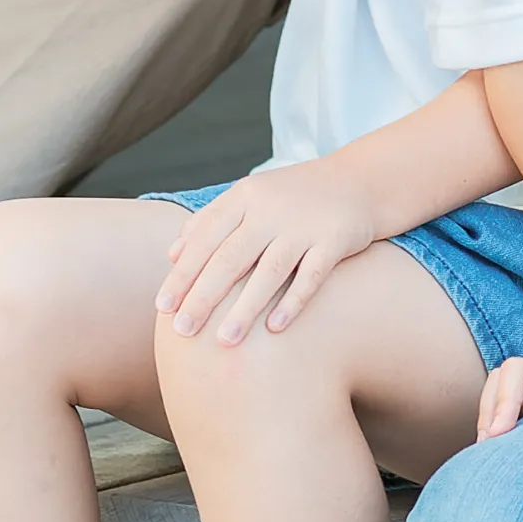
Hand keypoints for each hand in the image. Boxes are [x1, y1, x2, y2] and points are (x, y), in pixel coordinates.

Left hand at [156, 156, 401, 348]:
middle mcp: (271, 208)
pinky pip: (312, 275)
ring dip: (245, 307)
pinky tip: (275, 328)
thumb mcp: (251, 197)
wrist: (360, 181)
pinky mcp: (335, 238)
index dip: (183, 273)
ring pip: (269, 270)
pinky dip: (293, 301)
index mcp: (245, 197)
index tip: (162, 307)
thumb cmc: (294, 197)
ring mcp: (305, 223)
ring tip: (224, 341)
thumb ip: (211, 221)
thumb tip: (171, 254)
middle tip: (183, 332)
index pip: (205, 237)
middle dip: (204, 296)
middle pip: (231, 256)